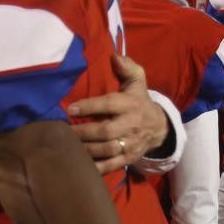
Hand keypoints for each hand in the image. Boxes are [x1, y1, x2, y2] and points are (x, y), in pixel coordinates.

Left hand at [68, 54, 168, 173]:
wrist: (159, 127)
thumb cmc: (139, 100)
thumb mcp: (137, 81)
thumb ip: (128, 68)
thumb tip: (115, 56)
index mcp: (131, 104)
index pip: (109, 104)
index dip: (90, 106)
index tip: (70, 108)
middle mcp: (131, 125)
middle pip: (106, 131)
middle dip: (83, 132)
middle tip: (64, 131)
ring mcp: (131, 144)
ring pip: (107, 150)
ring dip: (86, 149)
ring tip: (68, 146)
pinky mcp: (128, 159)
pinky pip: (111, 166)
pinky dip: (96, 167)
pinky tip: (80, 164)